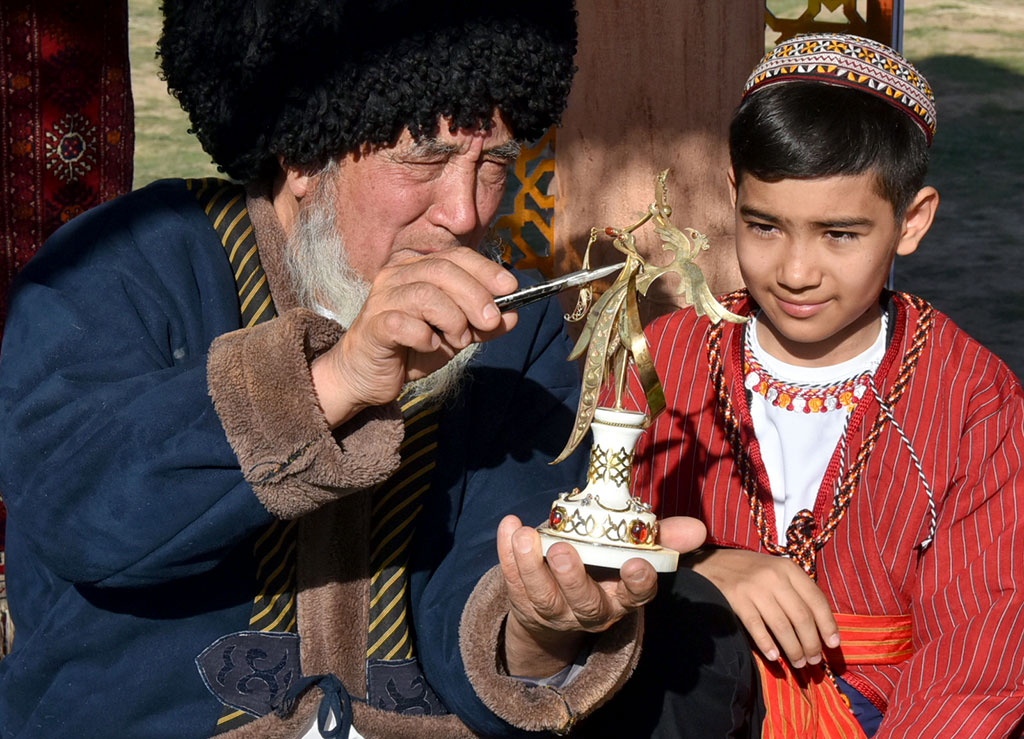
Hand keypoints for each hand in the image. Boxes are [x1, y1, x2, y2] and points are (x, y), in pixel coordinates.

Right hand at [310, 247, 517, 425]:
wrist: (368, 375)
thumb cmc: (411, 348)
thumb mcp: (455, 335)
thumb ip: (482, 324)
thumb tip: (514, 315)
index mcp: (417, 268)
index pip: (456, 256)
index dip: (485, 269)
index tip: (510, 287)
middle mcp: (397, 275)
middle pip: (443, 270)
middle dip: (475, 296)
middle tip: (490, 321)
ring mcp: (382, 298)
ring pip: (426, 294)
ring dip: (452, 319)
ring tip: (458, 340)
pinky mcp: (373, 325)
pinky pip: (404, 323)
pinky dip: (424, 337)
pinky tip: (429, 346)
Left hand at [496, 514, 705, 677]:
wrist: (558, 599)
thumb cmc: (603, 566)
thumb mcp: (631, 552)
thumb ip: (661, 538)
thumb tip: (697, 529)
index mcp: (620, 597)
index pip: (635, 596)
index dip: (637, 583)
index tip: (636, 564)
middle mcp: (589, 610)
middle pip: (583, 602)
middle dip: (572, 577)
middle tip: (564, 550)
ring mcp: (554, 610)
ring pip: (541, 595)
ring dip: (530, 565)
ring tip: (526, 535)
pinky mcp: (523, 601)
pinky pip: (512, 580)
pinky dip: (506, 553)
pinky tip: (509, 526)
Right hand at [690, 548, 839, 666]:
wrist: (709, 563)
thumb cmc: (748, 571)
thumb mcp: (775, 571)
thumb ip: (795, 591)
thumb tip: (819, 626)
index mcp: (788, 568)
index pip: (816, 600)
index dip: (828, 625)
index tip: (833, 644)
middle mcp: (774, 576)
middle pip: (802, 617)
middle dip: (811, 643)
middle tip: (814, 660)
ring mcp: (754, 588)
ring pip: (782, 626)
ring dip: (794, 650)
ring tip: (798, 663)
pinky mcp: (737, 599)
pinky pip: (757, 628)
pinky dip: (768, 645)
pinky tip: (774, 657)